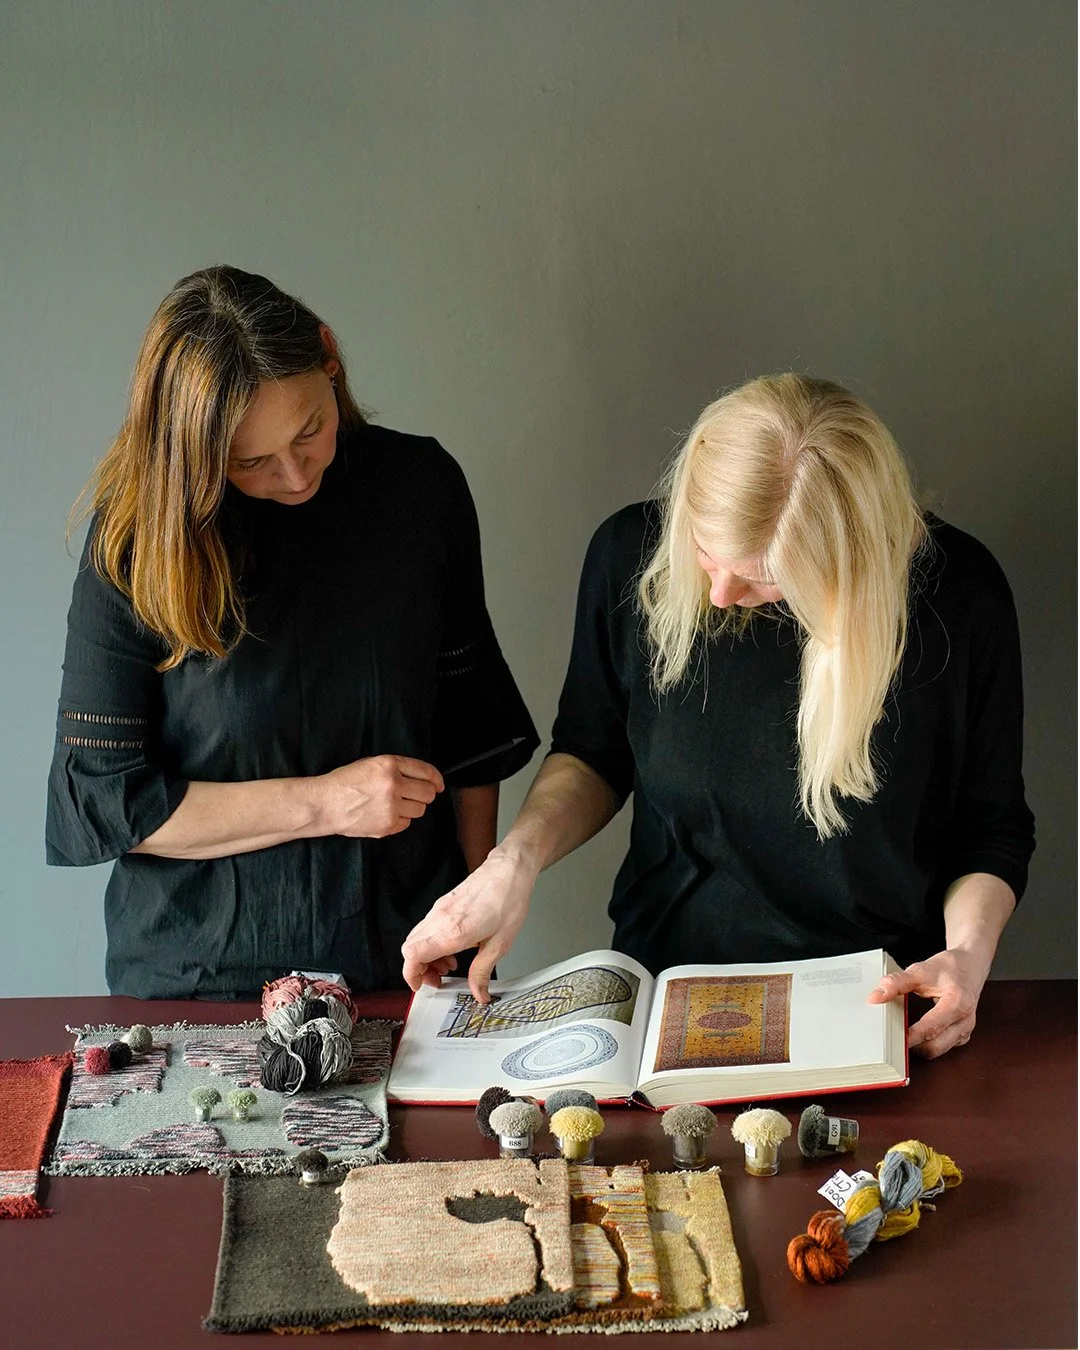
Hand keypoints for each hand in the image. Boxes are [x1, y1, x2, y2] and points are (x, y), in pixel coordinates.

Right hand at [318, 756, 443, 838]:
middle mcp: (393, 785)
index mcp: (389, 765)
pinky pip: (407, 823)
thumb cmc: (345, 782)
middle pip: (428, 793)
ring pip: (420, 810)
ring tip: (395, 805)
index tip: (439, 784)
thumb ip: (396, 768)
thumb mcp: (370, 763)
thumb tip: (424, 778)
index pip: (425, 771)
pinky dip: (400, 820)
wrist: (324, 804)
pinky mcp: (387, 826)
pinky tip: (385, 814)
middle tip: (415, 795)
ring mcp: (391, 807)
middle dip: (425, 794)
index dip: (436, 778)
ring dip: (412, 807)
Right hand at [401, 846, 536, 1000]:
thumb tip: (479, 993)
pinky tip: (453, 947)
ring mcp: (439, 909)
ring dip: (426, 956)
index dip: (411, 975)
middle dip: (419, 969)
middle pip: (409, 948)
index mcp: (452, 932)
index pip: (413, 955)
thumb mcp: (500, 944)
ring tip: (449, 965)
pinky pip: (427, 927)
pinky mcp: (443, 903)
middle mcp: (440, 919)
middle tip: (438, 979)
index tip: (420, 985)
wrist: (509, 870)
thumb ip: (483, 972)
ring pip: (417, 937)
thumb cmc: (508, 900)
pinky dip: (432, 943)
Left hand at [867, 948, 991, 1058]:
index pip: (930, 1028)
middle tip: (892, 1039)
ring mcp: (965, 1030)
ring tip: (901, 1035)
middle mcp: (965, 1021)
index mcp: (957, 1004)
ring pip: (938, 1050)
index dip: (909, 1037)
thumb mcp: (920, 970)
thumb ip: (896, 983)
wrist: (970, 965)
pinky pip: (943, 1047)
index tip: (890, 1039)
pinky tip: (915, 1033)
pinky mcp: (962, 1035)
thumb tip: (875, 997)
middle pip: (934, 1046)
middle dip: (913, 1046)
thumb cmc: (948, 967)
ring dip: (920, 1046)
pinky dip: (928, 1044)